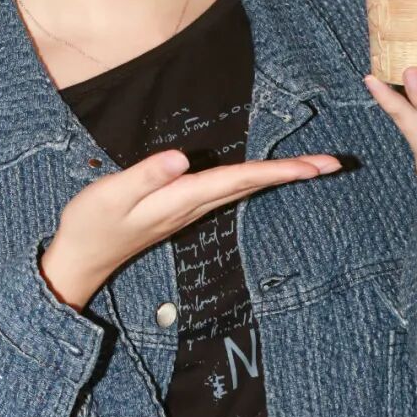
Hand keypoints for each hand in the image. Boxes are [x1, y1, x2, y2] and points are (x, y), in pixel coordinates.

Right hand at [40, 146, 343, 308]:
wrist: (81, 258)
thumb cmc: (92, 223)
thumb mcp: (112, 195)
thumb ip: (145, 176)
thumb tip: (180, 159)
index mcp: (184, 199)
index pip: (241, 179)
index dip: (280, 171)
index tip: (317, 166)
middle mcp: (195, 206)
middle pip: (253, 185)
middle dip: (294, 174)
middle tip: (335, 164)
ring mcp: (190, 210)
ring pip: (244, 189)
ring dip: (278, 177)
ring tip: (311, 167)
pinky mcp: (182, 208)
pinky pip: (229, 190)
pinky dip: (254, 180)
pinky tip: (262, 176)